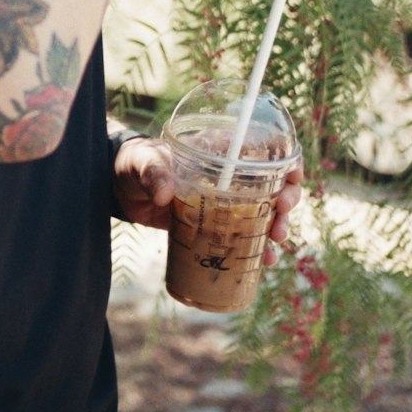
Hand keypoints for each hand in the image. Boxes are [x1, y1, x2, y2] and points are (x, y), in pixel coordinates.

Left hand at [111, 139, 304, 267]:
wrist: (119, 188)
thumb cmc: (134, 163)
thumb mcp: (142, 162)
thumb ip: (153, 173)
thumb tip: (165, 195)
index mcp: (220, 151)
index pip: (266, 149)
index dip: (287, 161)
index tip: (293, 177)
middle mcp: (231, 176)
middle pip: (275, 183)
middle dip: (288, 199)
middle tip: (281, 215)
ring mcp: (225, 202)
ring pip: (266, 212)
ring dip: (279, 226)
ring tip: (276, 242)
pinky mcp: (215, 225)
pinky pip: (246, 236)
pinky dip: (259, 249)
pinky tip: (265, 262)